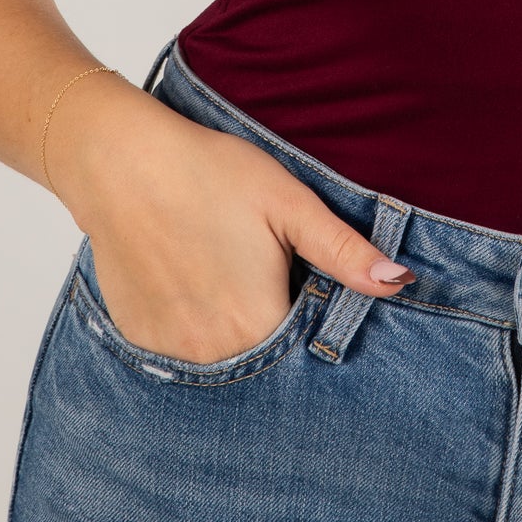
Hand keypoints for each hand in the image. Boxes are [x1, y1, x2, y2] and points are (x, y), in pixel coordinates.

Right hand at [46, 80, 415, 366]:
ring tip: (226, 275)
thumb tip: (399, 282)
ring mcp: (170, 352)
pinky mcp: (139, 341)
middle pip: (265, 358)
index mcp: (258, 323)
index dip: (312, 319)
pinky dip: (194, 331)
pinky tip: (192, 284)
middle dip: (275, 329)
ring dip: (234, 334)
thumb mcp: (288, 202)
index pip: (308, 349)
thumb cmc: (210, 173)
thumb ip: (343, 251)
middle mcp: (214, 353)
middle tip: (260, 272)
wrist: (122, 162)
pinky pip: (180, 353)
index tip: (303, 286)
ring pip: (222, 359)